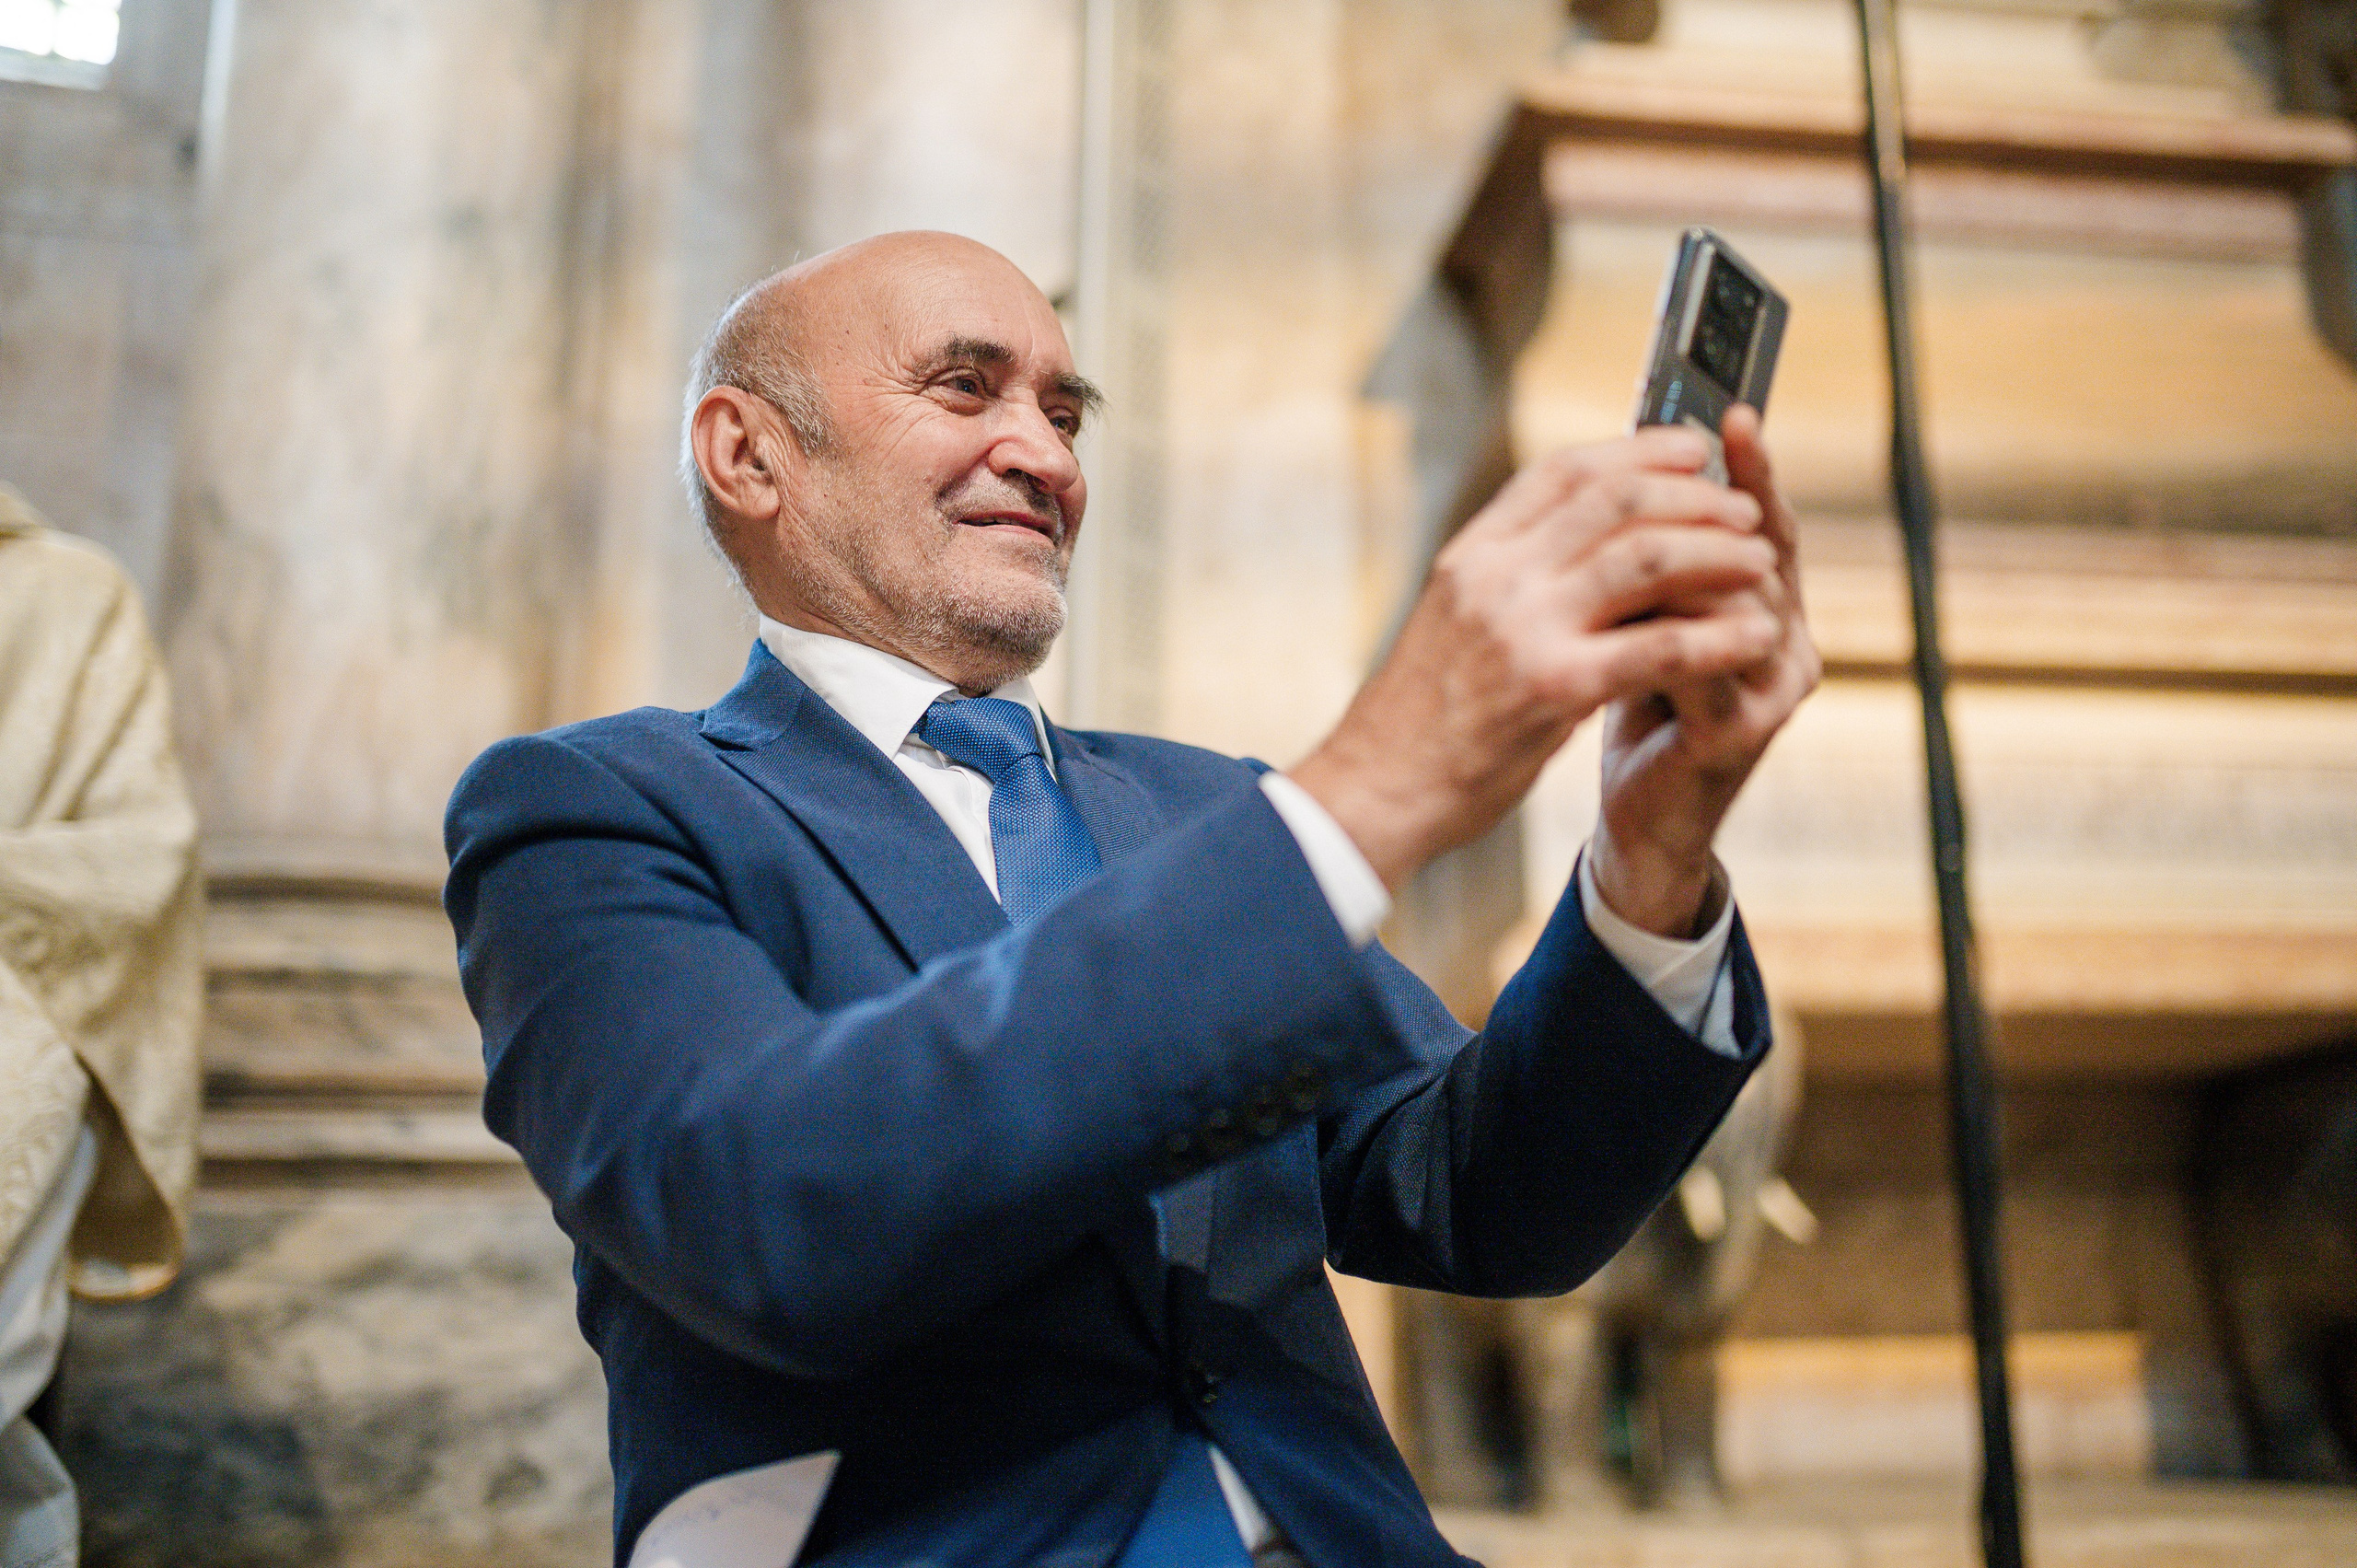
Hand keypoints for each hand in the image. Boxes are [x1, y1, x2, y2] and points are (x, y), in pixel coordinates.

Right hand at [1289, 425, 1781, 892]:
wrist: (1380, 789)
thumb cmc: (1424, 712)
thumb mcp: (1455, 616)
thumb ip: (1515, 572)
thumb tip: (1594, 535)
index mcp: (1472, 552)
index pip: (1565, 471)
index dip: (1639, 450)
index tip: (1691, 449)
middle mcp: (1496, 576)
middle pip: (1617, 501)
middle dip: (1695, 497)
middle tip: (1743, 509)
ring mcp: (1524, 629)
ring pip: (1647, 558)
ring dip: (1718, 554)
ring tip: (1761, 562)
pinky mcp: (1555, 688)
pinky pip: (1659, 647)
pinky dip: (1719, 636)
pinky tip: (1755, 635)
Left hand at [1589, 406, 1819, 935]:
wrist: (1639, 817)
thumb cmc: (1632, 706)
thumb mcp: (1637, 617)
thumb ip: (1648, 558)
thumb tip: (1628, 470)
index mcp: (1767, 604)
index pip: (1765, 519)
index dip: (1751, 469)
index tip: (1732, 416)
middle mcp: (1789, 639)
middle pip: (1756, 549)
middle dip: (1697, 515)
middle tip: (1653, 482)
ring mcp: (1775, 686)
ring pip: (1737, 597)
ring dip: (1672, 570)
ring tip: (1616, 556)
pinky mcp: (1744, 730)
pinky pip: (1706, 659)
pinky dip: (1660, 631)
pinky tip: (1617, 619)